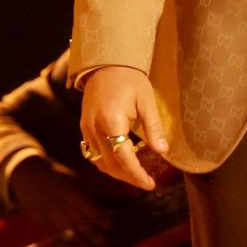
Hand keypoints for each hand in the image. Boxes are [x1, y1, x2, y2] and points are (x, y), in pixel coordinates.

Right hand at [9, 159, 111, 246]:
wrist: (26, 176)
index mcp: (73, 194)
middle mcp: (64, 208)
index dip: (105, 221)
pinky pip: (61, 238)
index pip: (95, 213)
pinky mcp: (45, 225)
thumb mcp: (72, 179)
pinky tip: (79, 245)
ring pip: (74, 237)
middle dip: (99, 237)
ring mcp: (53, 218)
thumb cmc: (54, 174)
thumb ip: (86, 195)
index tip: (111, 225)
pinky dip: (72, 243)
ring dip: (86, 243)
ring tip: (95, 246)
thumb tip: (103, 207)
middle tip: (106, 241)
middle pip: (86, 228)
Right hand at [78, 66, 167, 190]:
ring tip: (135, 174)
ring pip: (99, 162)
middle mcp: (95, 128)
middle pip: (110, 165)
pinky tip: (120, 162)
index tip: (150, 184)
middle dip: (129, 177)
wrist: (105, 62)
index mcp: (111, 121)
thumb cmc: (129, 78)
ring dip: (117, 173)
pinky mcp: (84, 127)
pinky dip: (106, 163)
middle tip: (147, 182)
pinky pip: (92, 153)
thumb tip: (162, 151)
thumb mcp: (146, 100)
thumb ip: (153, 127)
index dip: (137, 174)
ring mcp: (86, 128)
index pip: (123, 158)